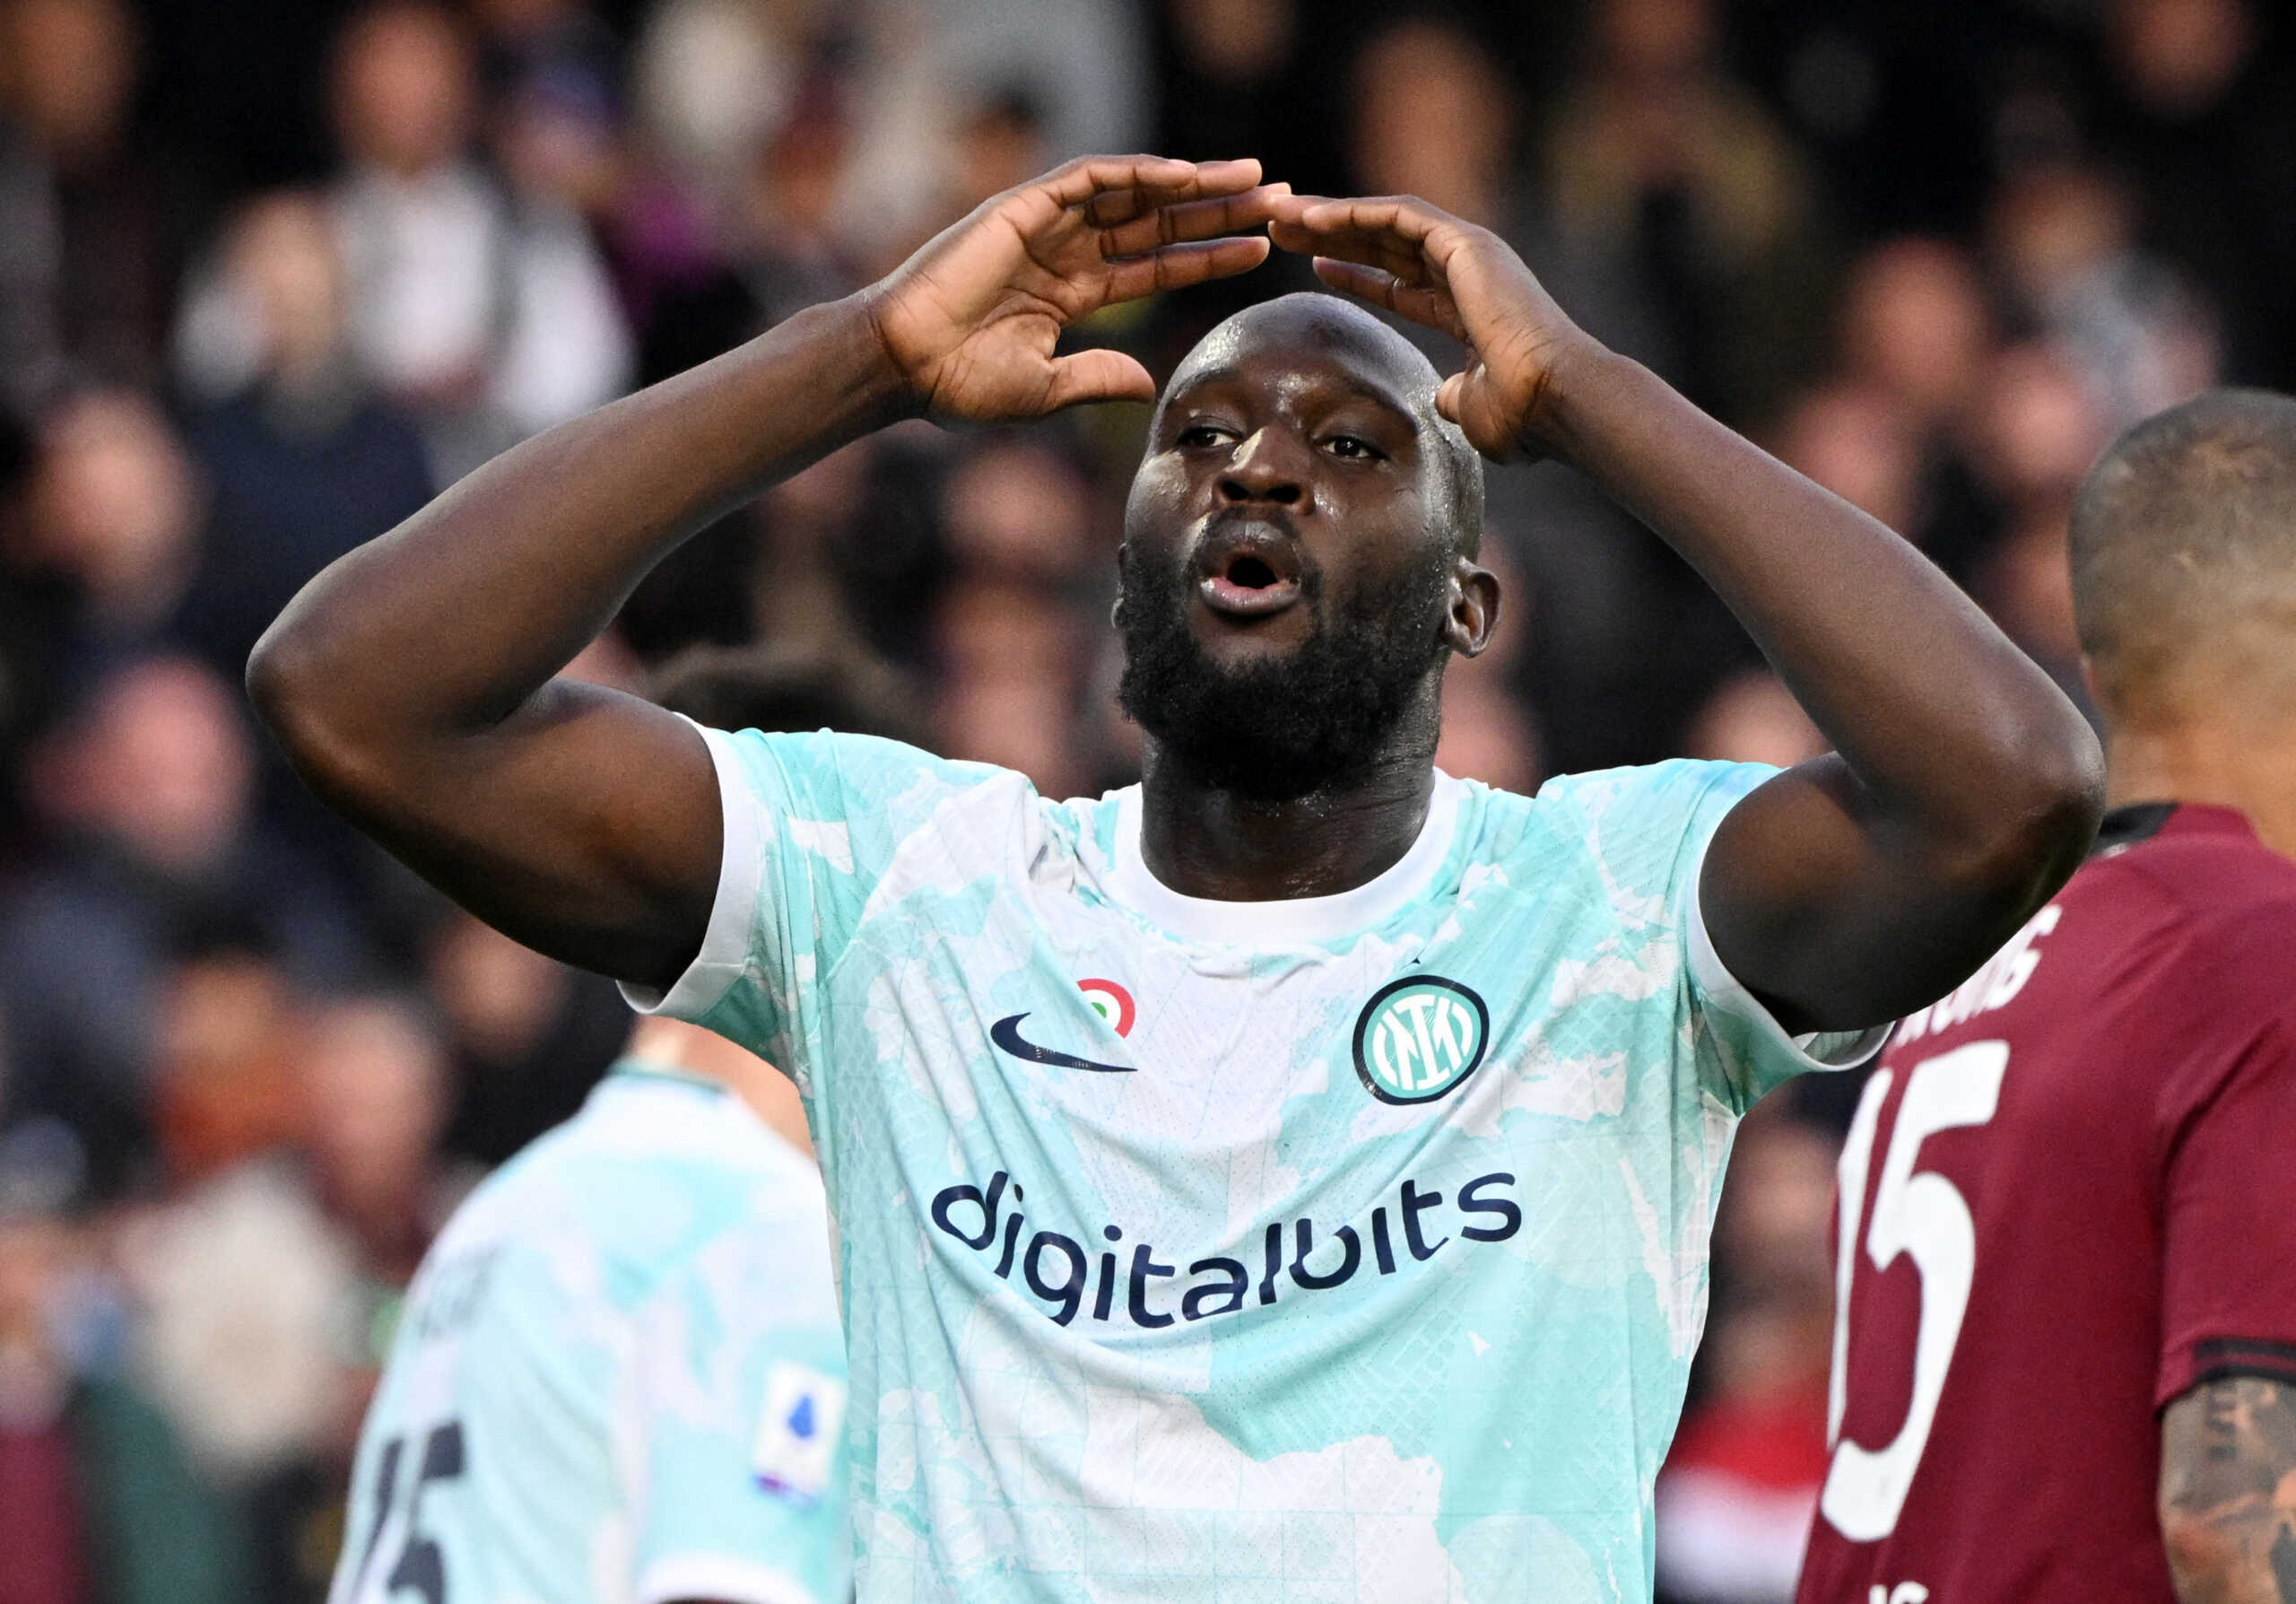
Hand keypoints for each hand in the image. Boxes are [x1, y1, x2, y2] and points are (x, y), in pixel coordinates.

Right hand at [865, 155, 1285, 423]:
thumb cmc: (959, 384)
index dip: (1209, 256)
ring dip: (1194, 182)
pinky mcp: (1024, 206)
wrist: (904, 365)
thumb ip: (1098, 379)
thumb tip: (1149, 385)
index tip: (1262, 250)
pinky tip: (1185, 175)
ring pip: (1135, 192)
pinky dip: (1138, 171)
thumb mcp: (1045, 389)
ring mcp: (1046, 225)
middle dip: (1218, 210)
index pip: (1156, 265)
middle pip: (1158, 221)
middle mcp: (1064, 251)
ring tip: (1251, 178)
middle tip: (1279, 199)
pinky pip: (1091, 178)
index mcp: (1070, 294)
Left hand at [1267, 194, 1597, 461]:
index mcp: (1469, 308)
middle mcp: (1470, 271)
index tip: (1315, 268)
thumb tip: (1443, 400)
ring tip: (1282, 213)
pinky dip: (1352, 213)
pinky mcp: (1463, 241)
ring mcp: (1469, 251)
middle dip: (1333, 236)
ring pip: (1385, 221)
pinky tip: (1311, 218)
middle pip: (1386, 245)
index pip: (1402, 283)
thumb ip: (1455, 398)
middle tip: (1283, 230)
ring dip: (1331, 217)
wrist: (1554, 398)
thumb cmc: (1521, 414)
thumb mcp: (1472, 408)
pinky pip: (1396, 216)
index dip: (1357, 274)